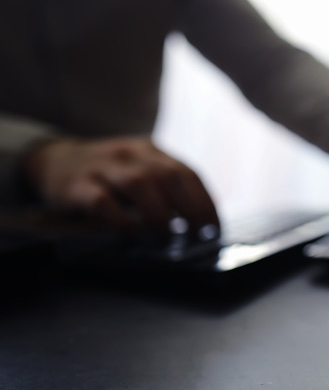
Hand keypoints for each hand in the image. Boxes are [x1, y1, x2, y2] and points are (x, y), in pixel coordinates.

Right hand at [23, 136, 218, 231]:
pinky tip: (132, 237)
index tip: (214, 227)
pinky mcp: (77, 185)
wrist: (52, 160)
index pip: (187, 173)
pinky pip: (103, 202)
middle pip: (168, 177)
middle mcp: (130, 153)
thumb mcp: (139, 169)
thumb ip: (165, 187)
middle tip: (197, 237)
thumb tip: (199, 223)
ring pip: (139, 185)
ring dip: (159, 215)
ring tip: (169, 239)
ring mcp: (103, 167)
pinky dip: (122, 221)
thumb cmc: (107, 174)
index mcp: (151, 150)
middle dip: (189, 209)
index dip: (204, 202)